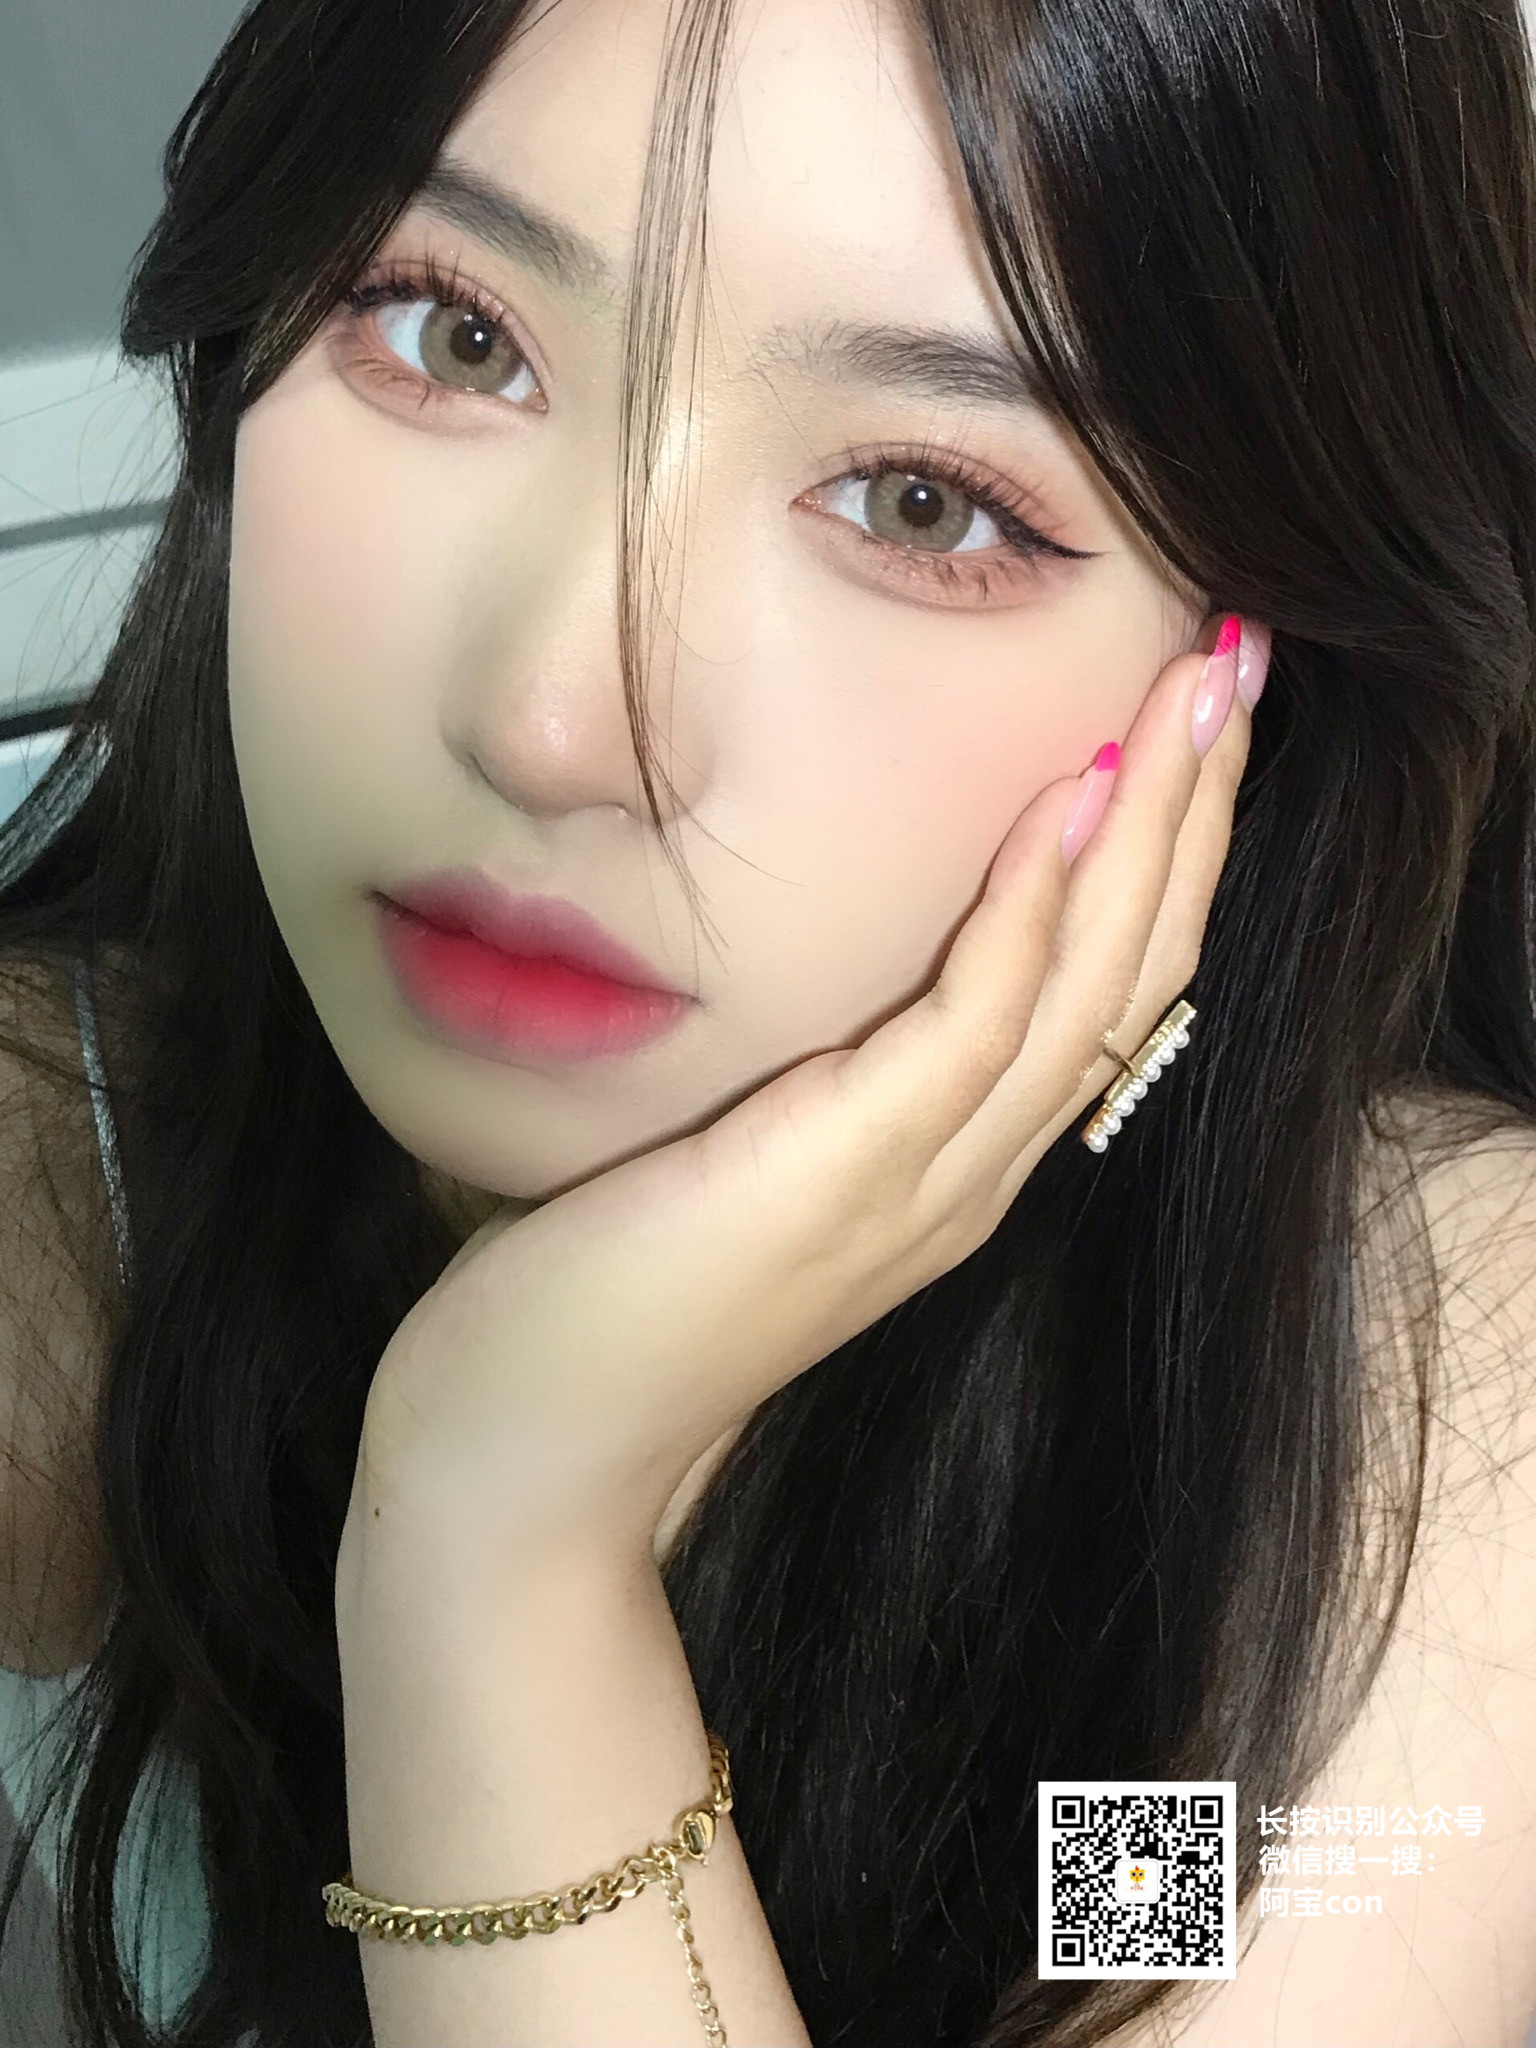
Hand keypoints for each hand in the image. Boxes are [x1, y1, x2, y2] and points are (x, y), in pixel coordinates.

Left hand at [347, 618, 1259, 1563]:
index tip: (1191, 727)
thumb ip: (817, 1081)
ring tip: (1198, 690)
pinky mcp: (844, 1178)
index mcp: (953, 1170)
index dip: (1168, 859)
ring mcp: (919, 1187)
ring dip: (1153, 829)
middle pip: (1131, 976)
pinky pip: (972, 1026)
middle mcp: (968, 1179)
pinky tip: (1065, 799)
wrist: (531, 1453)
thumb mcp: (743, 1160)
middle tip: (1239, 665)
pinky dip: (1032, 908)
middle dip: (1195, 814)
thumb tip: (831, 971)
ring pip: (1086, 987)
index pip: (1104, 995)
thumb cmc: (612, 1294)